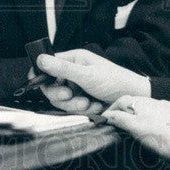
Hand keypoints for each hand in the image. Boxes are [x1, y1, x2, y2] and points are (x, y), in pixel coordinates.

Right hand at [35, 50, 149, 106]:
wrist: (131, 100)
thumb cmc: (115, 81)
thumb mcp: (87, 75)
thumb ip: (62, 69)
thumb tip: (40, 59)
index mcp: (74, 59)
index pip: (48, 65)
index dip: (41, 75)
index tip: (38, 84)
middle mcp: (73, 72)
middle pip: (52, 86)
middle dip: (60, 94)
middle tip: (70, 95)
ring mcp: (77, 88)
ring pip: (61, 100)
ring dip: (74, 105)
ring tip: (88, 103)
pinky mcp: (82, 101)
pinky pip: (72, 109)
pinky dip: (83, 110)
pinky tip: (95, 107)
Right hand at [103, 96, 169, 160]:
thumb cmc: (165, 138)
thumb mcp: (138, 129)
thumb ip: (122, 120)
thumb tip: (108, 115)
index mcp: (142, 105)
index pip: (122, 101)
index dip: (113, 109)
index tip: (107, 118)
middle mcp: (156, 101)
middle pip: (137, 104)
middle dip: (129, 112)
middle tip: (124, 125)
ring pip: (153, 108)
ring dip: (146, 116)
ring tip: (145, 130)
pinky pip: (169, 113)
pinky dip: (162, 119)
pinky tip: (165, 129)